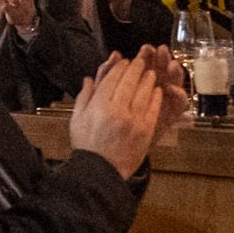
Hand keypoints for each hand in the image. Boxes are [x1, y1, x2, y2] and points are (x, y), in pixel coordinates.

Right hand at [71, 51, 172, 170]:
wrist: (101, 171)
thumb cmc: (87, 145)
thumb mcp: (76, 119)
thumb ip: (84, 96)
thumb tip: (89, 79)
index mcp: (99, 106)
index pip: (112, 79)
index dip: (119, 67)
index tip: (123, 61)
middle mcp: (117, 110)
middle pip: (130, 81)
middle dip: (136, 68)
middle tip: (140, 61)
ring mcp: (134, 120)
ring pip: (144, 92)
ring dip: (148, 79)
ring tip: (150, 73)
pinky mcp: (146, 130)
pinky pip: (153, 108)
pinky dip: (155, 96)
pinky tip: (156, 90)